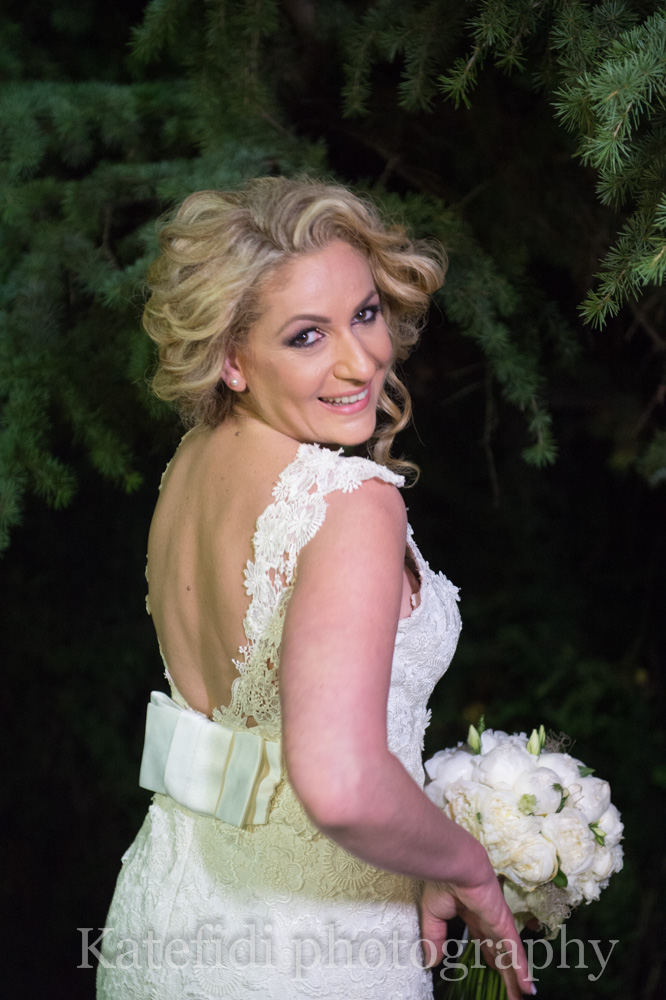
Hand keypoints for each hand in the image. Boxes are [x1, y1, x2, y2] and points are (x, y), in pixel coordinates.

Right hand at [420, 877, 534, 999]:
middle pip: (499, 955)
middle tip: (512, 996)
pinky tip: (527, 988)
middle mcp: (489, 922)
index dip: (489, 960)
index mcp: (473, 917)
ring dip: (515, 980)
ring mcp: (498, 924)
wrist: (455, 865)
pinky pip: (514, 952)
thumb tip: (431, 962)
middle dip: (505, 975)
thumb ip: (434, 939)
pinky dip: (521, 970)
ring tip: (521, 998)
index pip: (485, 944)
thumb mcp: (434, 915)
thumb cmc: (443, 883)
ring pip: (509, 958)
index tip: (494, 974)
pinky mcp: (503, 924)